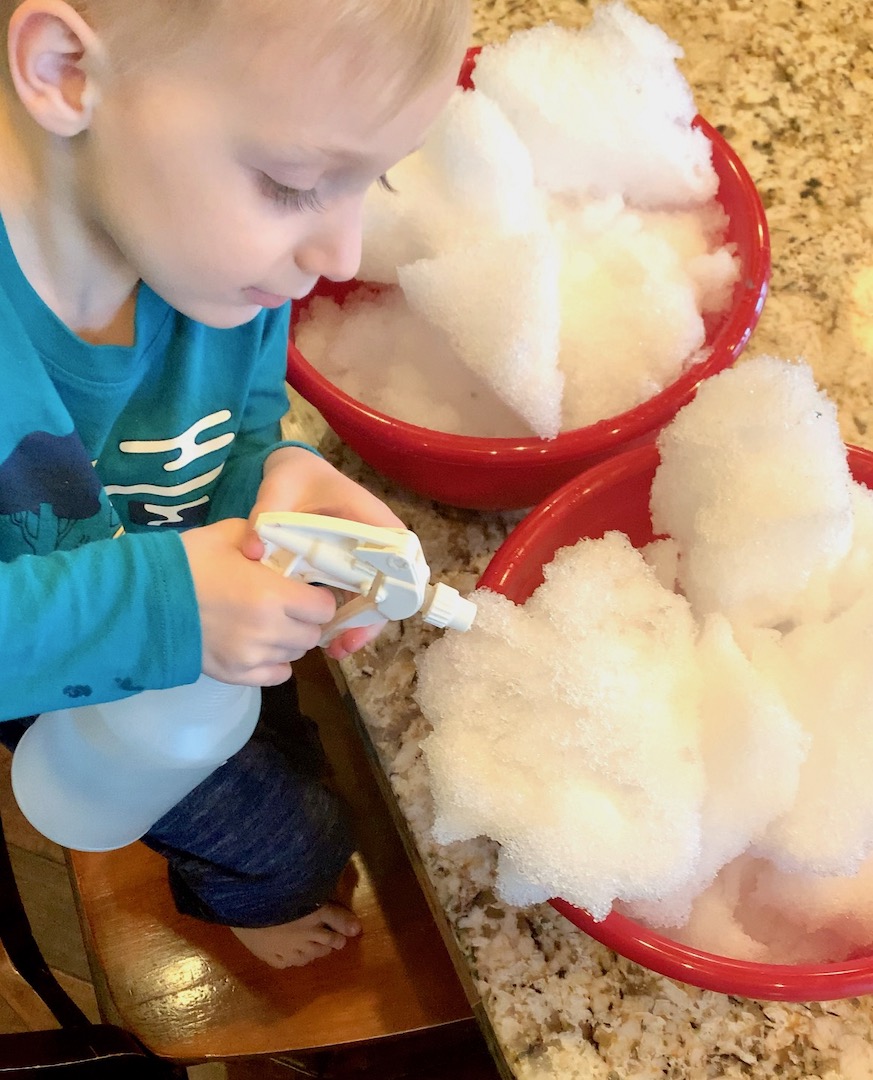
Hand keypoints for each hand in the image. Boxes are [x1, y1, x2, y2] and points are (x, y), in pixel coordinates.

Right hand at [181, 518, 336, 685]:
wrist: (144, 598)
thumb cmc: (188, 562)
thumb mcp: (229, 534)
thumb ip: (265, 538)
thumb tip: (285, 545)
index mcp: (272, 595)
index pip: (324, 608)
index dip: (320, 598)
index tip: (308, 591)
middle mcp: (268, 631)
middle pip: (312, 635)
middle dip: (307, 620)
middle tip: (290, 607)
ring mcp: (251, 657)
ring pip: (295, 655)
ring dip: (290, 640)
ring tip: (272, 623)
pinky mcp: (235, 675)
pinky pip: (276, 676)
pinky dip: (275, 663)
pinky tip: (262, 646)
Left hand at [244, 448, 404, 658]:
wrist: (294, 474)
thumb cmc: (297, 478)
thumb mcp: (279, 488)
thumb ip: (264, 513)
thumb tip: (253, 552)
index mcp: (375, 520)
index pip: (403, 558)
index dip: (395, 589)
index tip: (372, 613)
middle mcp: (379, 543)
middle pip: (393, 588)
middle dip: (371, 621)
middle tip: (343, 645)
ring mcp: (366, 559)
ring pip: (376, 599)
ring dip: (359, 625)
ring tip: (333, 649)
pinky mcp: (350, 569)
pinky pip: (356, 598)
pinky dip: (345, 618)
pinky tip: (325, 636)